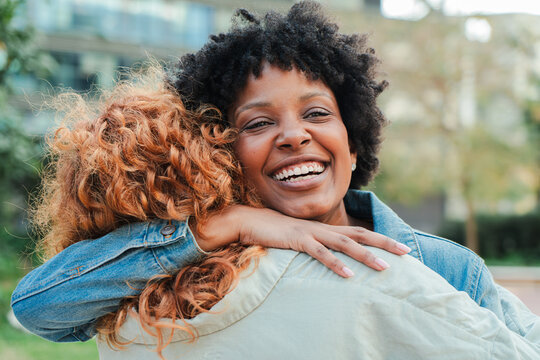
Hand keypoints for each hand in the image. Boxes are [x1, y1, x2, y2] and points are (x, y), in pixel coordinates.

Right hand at [195, 205, 410, 277]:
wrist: (249, 221)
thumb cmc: (273, 232)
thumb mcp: (299, 239)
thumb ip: (315, 246)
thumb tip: (328, 257)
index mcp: (325, 229)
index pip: (359, 232)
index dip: (380, 239)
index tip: (400, 247)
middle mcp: (323, 229)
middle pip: (360, 234)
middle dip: (384, 243)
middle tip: (406, 252)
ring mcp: (311, 234)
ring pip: (345, 244)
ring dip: (365, 256)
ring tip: (385, 268)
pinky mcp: (297, 240)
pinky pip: (319, 253)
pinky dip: (335, 264)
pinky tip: (348, 275)